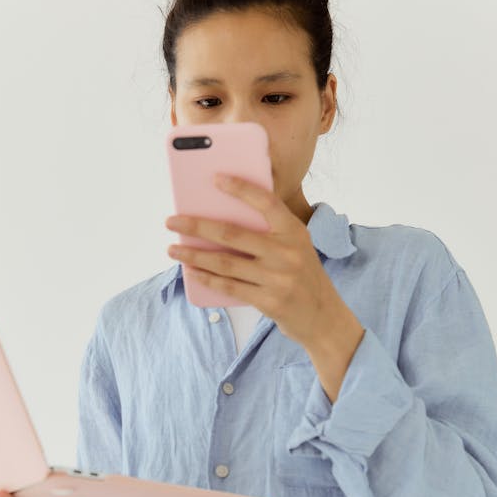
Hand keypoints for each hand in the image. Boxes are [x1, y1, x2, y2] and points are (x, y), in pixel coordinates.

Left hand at [165, 173, 343, 347]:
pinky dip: (207, 278)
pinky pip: (230, 287)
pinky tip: (191, 271)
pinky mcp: (269, 301)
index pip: (266, 202)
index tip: (215, 178)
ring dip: (194, 254)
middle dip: (197, 225)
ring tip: (173, 248)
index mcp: (294, 232)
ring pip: (225, 263)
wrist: (324, 317)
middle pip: (233, 234)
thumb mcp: (296, 247)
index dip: (240, 188)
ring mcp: (278, 279)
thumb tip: (220, 219)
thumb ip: (270, 233)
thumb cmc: (301, 276)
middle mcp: (287, 253)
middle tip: (172, 220)